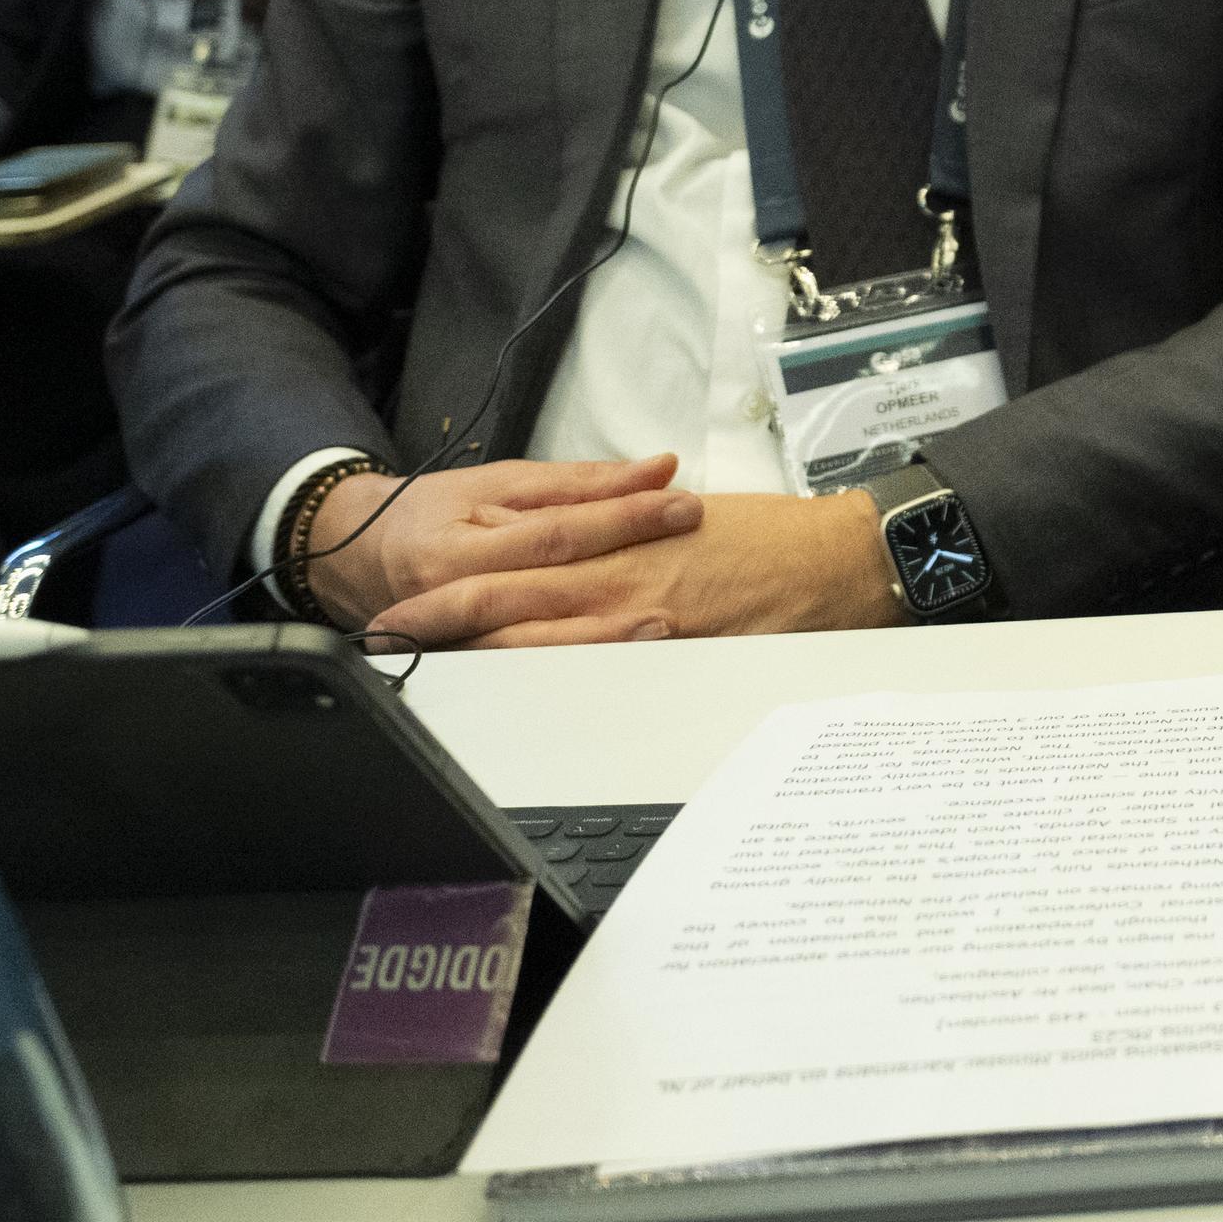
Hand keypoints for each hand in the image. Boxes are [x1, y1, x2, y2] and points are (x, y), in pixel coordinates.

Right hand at [290, 453, 698, 632]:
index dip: (621, 519)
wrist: (361, 555)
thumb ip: (582, 481)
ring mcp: (457, 643)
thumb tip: (658, 469)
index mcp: (460, 545)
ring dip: (601, 640)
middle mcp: (453, 598)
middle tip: (685, 572)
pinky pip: (525, 670)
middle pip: (546, 593)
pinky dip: (574, 665)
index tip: (680, 506)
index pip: (554, 532)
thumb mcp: (501, 481)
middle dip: (621, 585)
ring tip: (663, 629)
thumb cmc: (436, 512)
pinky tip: (622, 662)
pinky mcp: (467, 666)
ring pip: (534, 647)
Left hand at [365, 488, 904, 647]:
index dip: (454, 584)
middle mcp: (621, 575)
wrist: (842, 557)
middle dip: (439, 618)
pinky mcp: (674, 647)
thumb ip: (634, 545)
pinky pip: (595, 666)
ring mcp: (643, 614)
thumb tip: (596, 562)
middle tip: (381, 635)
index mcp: (622, 540)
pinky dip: (543, 677)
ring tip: (418, 666)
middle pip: (508, 598)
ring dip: (474, 652)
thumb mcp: (691, 527)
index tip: (405, 601)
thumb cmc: (775, 540)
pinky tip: (508, 694)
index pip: (518, 563)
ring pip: (538, 635)